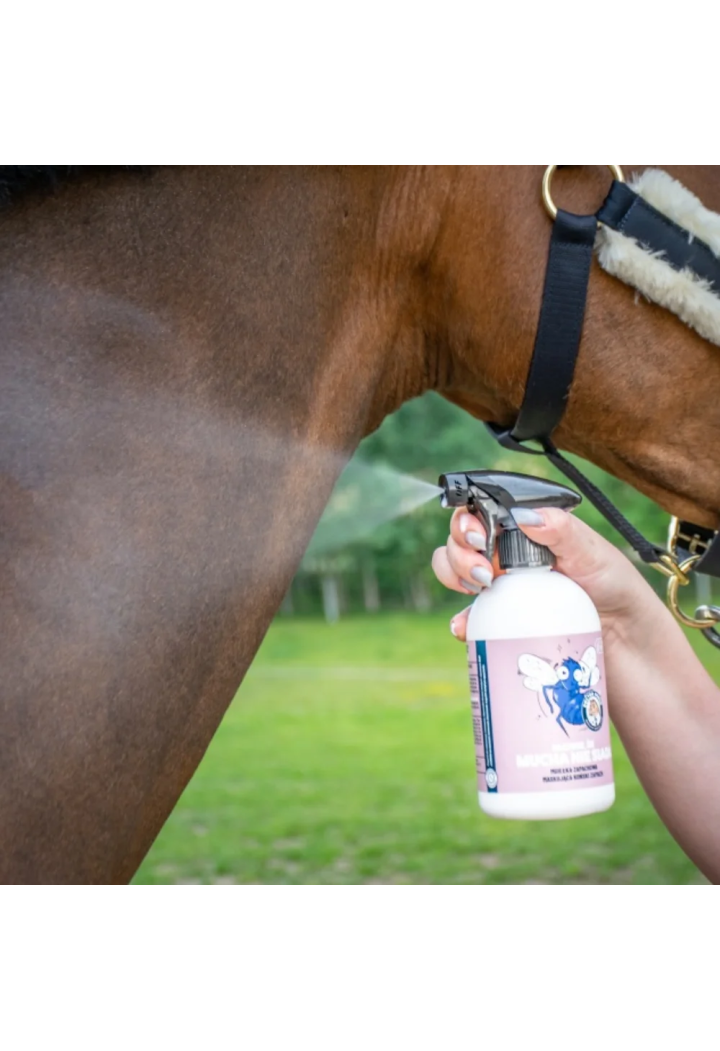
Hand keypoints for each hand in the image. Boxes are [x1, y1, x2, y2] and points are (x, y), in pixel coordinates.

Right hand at [432, 507, 662, 644]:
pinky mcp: (499, 626)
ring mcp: (501, 591)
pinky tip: (465, 628)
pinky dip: (461, 622)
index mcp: (527, 532)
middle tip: (484, 571)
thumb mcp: (594, 554)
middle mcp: (508, 557)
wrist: (628, 646)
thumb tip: (524, 516)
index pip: (482, 513)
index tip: (480, 537)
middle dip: (459, 550)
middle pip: (461, 541)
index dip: (469, 520)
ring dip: (453, 575)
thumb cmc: (617, 591)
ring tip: (479, 589)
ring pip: (455, 573)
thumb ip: (562, 531)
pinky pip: (468, 621)